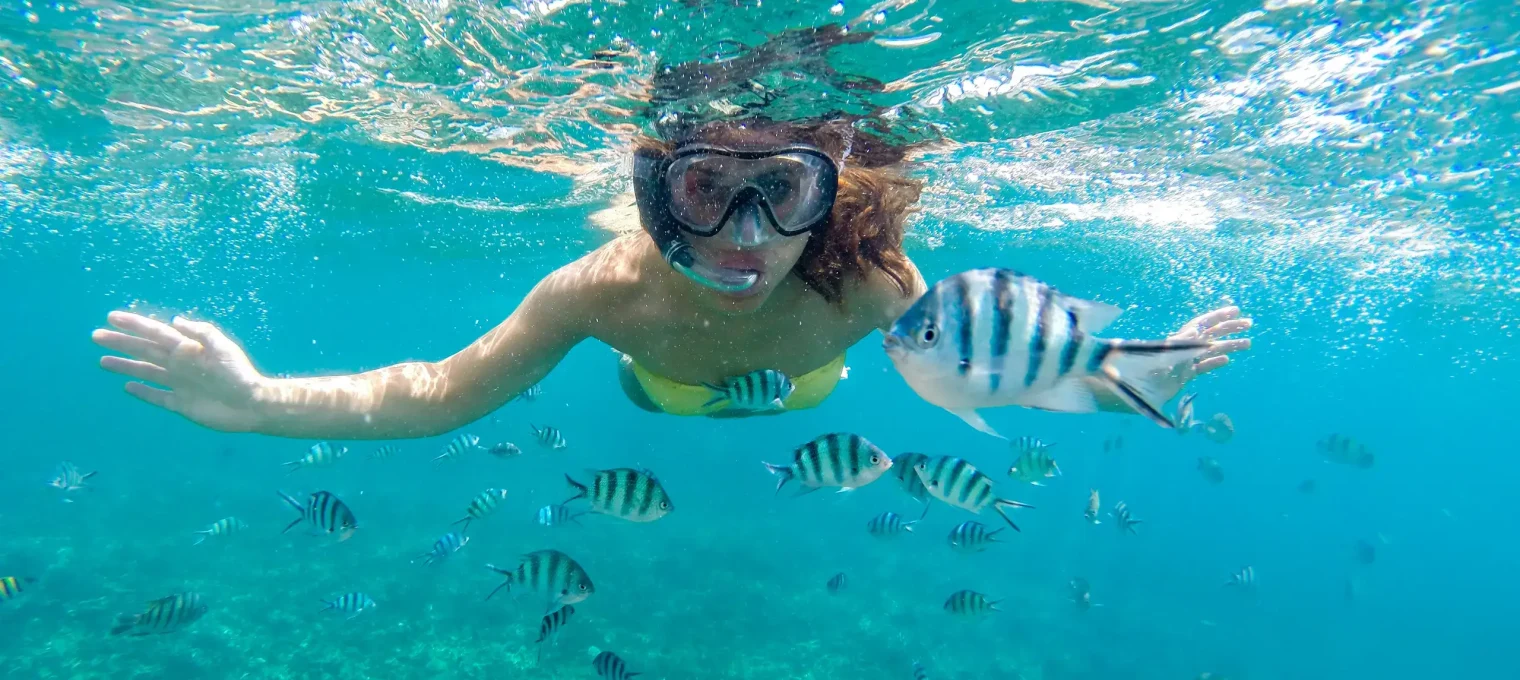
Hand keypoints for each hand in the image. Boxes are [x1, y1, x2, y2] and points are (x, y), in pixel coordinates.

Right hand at [92, 312, 268, 431]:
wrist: (252, 405)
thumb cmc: (240, 374)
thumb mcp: (223, 348)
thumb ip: (200, 333)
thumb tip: (175, 320)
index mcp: (188, 348)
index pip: (156, 333)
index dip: (135, 325)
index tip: (112, 317)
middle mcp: (180, 365)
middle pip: (144, 351)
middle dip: (121, 343)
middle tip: (96, 335)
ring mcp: (179, 384)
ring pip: (146, 372)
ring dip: (125, 366)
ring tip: (103, 361)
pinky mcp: (182, 404)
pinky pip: (158, 397)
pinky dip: (143, 392)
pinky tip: (128, 386)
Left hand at [1149, 306, 1251, 405]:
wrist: (1139, 391)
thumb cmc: (1148, 371)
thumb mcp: (1164, 354)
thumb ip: (1179, 343)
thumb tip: (1195, 330)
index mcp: (1180, 339)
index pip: (1202, 324)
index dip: (1219, 316)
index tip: (1236, 311)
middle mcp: (1184, 348)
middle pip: (1210, 334)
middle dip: (1229, 328)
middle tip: (1250, 324)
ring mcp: (1185, 361)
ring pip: (1210, 350)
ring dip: (1229, 345)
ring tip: (1248, 343)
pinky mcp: (1184, 375)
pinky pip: (1203, 366)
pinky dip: (1214, 362)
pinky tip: (1226, 359)